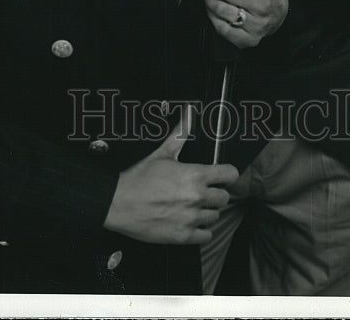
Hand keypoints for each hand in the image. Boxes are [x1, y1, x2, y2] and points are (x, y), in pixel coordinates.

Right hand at [103, 105, 238, 244]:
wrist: (120, 203)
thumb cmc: (139, 178)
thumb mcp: (162, 153)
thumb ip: (180, 134)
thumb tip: (188, 113)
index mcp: (195, 175)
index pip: (230, 174)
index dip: (227, 174)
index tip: (222, 176)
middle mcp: (197, 197)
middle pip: (224, 197)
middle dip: (216, 193)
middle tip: (203, 192)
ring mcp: (191, 218)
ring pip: (215, 216)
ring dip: (207, 211)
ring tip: (194, 206)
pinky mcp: (184, 236)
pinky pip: (206, 235)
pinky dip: (201, 230)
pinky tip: (191, 222)